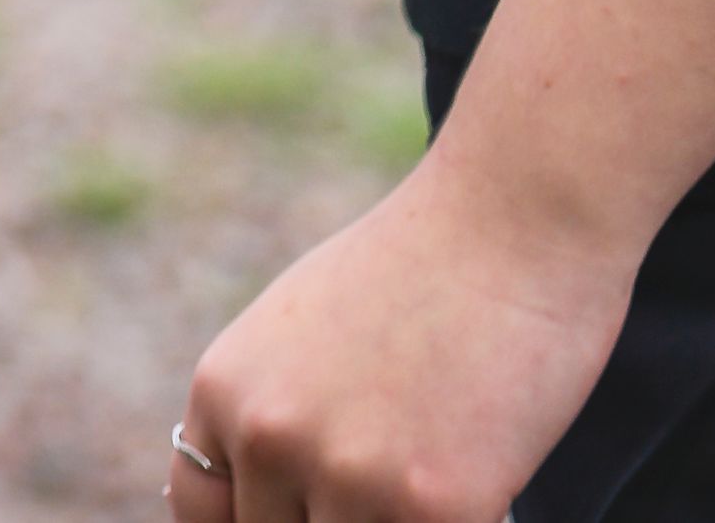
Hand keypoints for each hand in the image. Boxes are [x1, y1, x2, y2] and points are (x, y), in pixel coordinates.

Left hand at [173, 155, 631, 519]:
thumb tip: (268, 486)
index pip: (201, 511)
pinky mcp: (436, 507)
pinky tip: (484, 485)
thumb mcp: (301, 332)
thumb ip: (274, 407)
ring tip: (434, 461)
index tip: (300, 515)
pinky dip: (463, 522)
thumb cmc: (422, 273)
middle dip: (336, 519)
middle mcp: (267, 438)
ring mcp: (348, 478)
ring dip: (392, 522)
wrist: (513, 222)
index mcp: (224, 392)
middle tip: (383, 477)